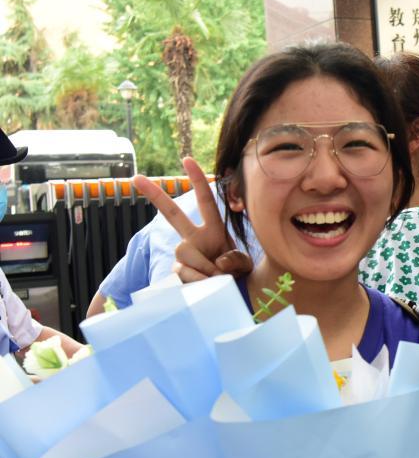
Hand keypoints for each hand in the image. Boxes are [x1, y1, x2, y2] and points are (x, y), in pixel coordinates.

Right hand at [134, 157, 252, 281]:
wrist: (230, 297)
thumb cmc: (238, 275)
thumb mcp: (243, 264)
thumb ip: (234, 259)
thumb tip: (216, 262)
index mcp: (213, 230)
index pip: (206, 202)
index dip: (197, 181)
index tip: (187, 159)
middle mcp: (194, 239)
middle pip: (172, 214)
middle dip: (155, 195)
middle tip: (136, 178)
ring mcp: (183, 255)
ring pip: (185, 252)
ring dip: (205, 267)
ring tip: (218, 277)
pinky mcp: (176, 272)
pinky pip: (185, 272)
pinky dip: (201, 281)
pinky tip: (207, 285)